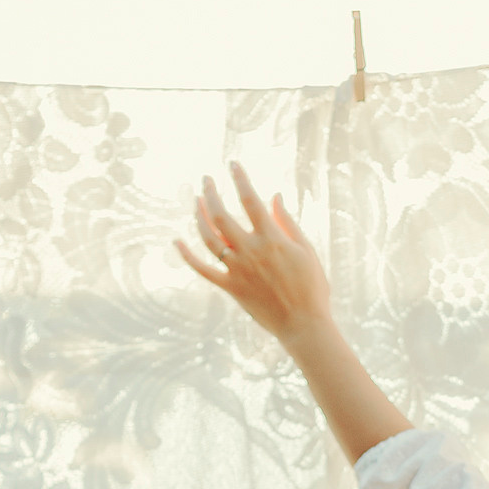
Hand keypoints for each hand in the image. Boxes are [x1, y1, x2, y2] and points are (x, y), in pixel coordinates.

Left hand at [175, 160, 332, 341]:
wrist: (303, 324)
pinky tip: (176, 242)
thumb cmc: (312, 287)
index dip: (240, 179)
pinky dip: (187, 256)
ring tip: (196, 201)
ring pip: (208, 238)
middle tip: (206, 179)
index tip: (232, 164)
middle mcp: (250, 251)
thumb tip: (274, 196)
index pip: (250, 200)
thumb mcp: (306, 250)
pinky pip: (202, 270)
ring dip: (198, 216)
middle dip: (211, 193)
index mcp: (272, 239)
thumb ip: (288, 222)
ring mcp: (237, 270)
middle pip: (221, 215)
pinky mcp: (230, 287)